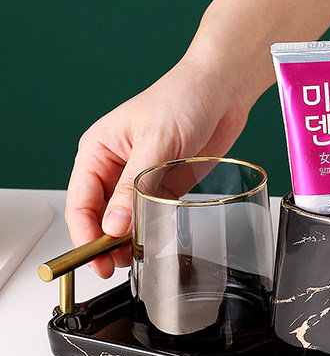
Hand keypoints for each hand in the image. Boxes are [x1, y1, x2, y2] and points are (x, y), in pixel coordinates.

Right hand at [65, 51, 252, 277]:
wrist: (223, 90)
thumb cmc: (183, 97)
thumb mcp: (155, 142)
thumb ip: (134, 186)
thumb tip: (115, 224)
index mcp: (99, 150)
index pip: (80, 200)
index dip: (84, 233)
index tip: (94, 257)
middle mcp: (116, 167)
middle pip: (101, 216)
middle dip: (106, 243)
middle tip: (117, 266)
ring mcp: (142, 178)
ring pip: (127, 220)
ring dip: (130, 240)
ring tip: (138, 257)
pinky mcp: (167, 185)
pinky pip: (154, 215)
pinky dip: (153, 230)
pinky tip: (157, 242)